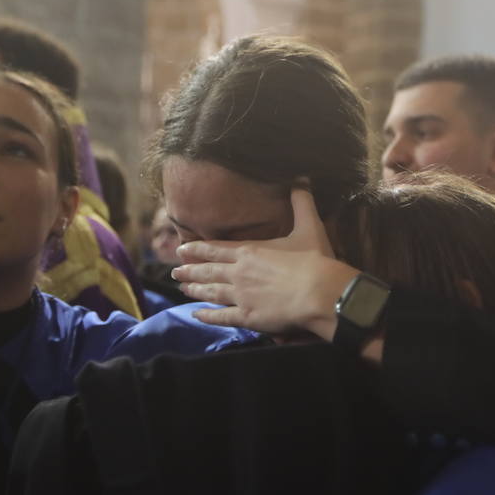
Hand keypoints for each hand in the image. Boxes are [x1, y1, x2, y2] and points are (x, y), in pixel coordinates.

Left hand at [172, 188, 356, 338]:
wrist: (320, 292)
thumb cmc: (315, 260)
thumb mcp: (309, 225)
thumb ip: (302, 201)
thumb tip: (302, 177)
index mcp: (249, 251)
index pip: (216, 249)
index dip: (198, 249)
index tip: (182, 250)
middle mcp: (238, 272)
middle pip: (207, 270)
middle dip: (190, 270)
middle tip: (174, 271)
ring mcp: (240, 296)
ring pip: (211, 292)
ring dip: (195, 290)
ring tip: (182, 289)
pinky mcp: (248, 317)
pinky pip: (222, 317)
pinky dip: (207, 316)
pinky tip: (196, 315)